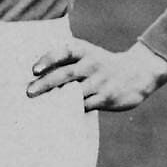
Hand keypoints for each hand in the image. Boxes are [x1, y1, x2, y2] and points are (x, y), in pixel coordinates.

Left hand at [27, 39, 166, 112]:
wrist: (137, 73)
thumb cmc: (101, 65)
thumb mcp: (88, 54)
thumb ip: (67, 61)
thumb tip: (36, 75)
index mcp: (85, 51)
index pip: (64, 51)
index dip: (49, 59)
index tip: (34, 70)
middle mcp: (92, 64)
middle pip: (66, 74)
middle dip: (45, 84)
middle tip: (28, 93)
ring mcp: (100, 82)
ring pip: (74, 93)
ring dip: (56, 101)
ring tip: (39, 107)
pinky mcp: (106, 98)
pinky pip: (85, 106)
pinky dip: (71, 111)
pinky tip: (58, 115)